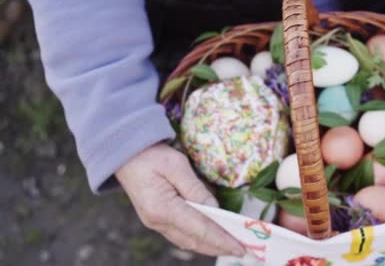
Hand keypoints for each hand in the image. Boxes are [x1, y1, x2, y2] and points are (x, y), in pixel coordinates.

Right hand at [115, 143, 245, 256]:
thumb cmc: (151, 155)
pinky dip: (197, 239)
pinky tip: (210, 238)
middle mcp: (157, 221)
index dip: (222, 239)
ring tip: (230, 246)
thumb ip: (196, 189)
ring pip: (186, 241)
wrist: (124, 155)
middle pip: (194, 240)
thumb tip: (215, 209)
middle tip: (242, 249)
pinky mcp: (155, 219)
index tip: (240, 247)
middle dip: (219, 247)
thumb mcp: (177, 165)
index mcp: (163, 208)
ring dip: (209, 246)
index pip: (200, 228)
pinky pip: (180, 235)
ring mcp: (154, 223)